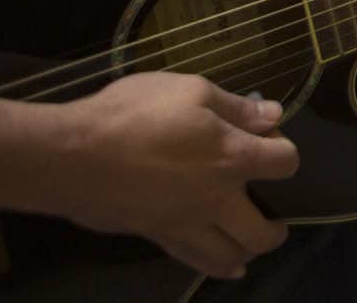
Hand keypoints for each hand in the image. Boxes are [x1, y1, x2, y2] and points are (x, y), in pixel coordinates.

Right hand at [0, 73, 298, 280]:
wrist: (70, 156)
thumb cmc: (132, 114)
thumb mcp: (190, 90)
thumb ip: (236, 106)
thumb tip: (273, 114)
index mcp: (232, 158)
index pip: (285, 164)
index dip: (285, 151)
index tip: (272, 141)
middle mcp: (215, 200)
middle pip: (262, 232)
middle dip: (276, 228)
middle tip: (275, 217)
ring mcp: (184, 225)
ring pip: (228, 257)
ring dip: (247, 252)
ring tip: (251, 241)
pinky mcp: (154, 237)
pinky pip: (193, 261)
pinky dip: (215, 266)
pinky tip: (223, 266)